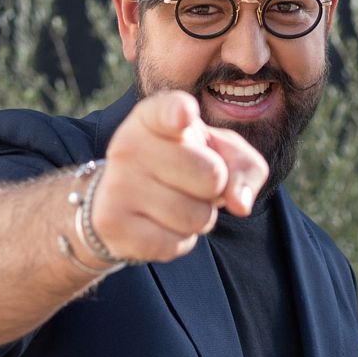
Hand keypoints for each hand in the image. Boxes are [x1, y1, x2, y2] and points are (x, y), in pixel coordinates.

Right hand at [91, 90, 268, 262]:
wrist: (121, 199)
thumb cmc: (182, 167)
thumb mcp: (219, 153)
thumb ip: (244, 167)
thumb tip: (241, 205)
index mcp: (153, 117)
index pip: (167, 111)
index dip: (179, 113)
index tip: (184, 115)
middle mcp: (129, 145)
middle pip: (211, 176)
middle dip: (215, 189)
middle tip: (192, 183)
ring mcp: (116, 185)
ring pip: (196, 217)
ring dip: (199, 218)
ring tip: (176, 204)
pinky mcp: (112, 224)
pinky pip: (174, 245)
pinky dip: (179, 242)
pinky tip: (160, 225)